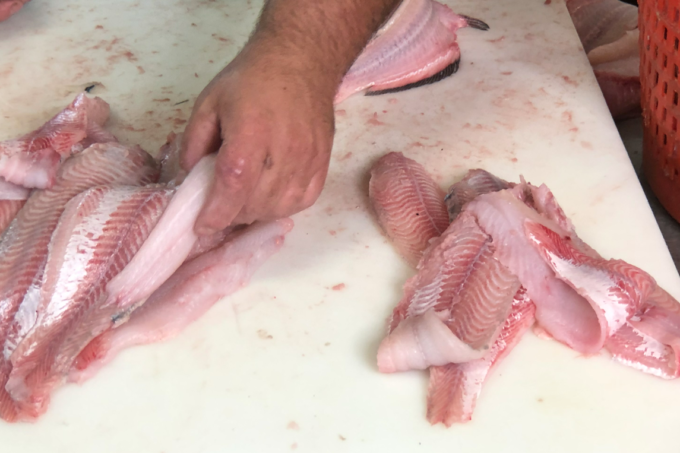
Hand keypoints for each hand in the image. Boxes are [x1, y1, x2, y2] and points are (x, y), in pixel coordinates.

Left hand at [181, 43, 335, 234]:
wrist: (301, 61)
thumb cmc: (252, 79)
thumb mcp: (210, 102)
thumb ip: (194, 141)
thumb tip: (189, 177)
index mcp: (252, 132)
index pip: (234, 185)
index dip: (217, 213)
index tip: (202, 226)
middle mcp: (284, 150)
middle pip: (256, 203)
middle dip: (233, 214)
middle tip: (220, 204)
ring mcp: (308, 159)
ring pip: (280, 208)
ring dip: (257, 212)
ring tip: (245, 199)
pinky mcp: (323, 163)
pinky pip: (303, 202)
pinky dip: (282, 207)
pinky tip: (269, 196)